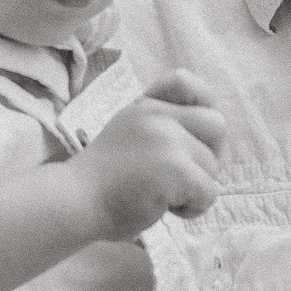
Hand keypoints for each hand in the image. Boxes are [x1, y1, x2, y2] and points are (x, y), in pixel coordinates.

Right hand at [71, 70, 222, 240]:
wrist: (74, 202)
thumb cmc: (102, 178)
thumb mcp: (128, 131)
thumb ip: (159, 120)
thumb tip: (210, 121)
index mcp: (146, 106)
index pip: (186, 81)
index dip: (200, 105)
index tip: (188, 136)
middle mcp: (159, 116)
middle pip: (217, 126)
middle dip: (208, 154)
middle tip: (183, 175)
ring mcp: (168, 140)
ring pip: (213, 165)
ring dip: (195, 187)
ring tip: (163, 195)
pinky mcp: (176, 169)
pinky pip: (209, 192)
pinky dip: (193, 208)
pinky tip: (165, 208)